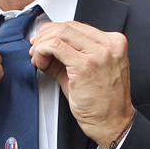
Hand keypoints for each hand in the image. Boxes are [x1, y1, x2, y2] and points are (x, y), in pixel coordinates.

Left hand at [29, 21, 133, 147]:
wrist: (112, 122)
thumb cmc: (103, 102)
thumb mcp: (87, 71)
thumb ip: (68, 56)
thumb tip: (45, 48)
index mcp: (114, 42)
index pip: (77, 26)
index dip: (55, 32)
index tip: (43, 42)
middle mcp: (109, 44)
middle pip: (67, 26)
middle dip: (45, 36)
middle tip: (35, 50)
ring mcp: (99, 53)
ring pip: (60, 33)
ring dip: (42, 43)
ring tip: (37, 58)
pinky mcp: (85, 65)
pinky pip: (55, 46)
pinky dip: (42, 51)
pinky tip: (41, 62)